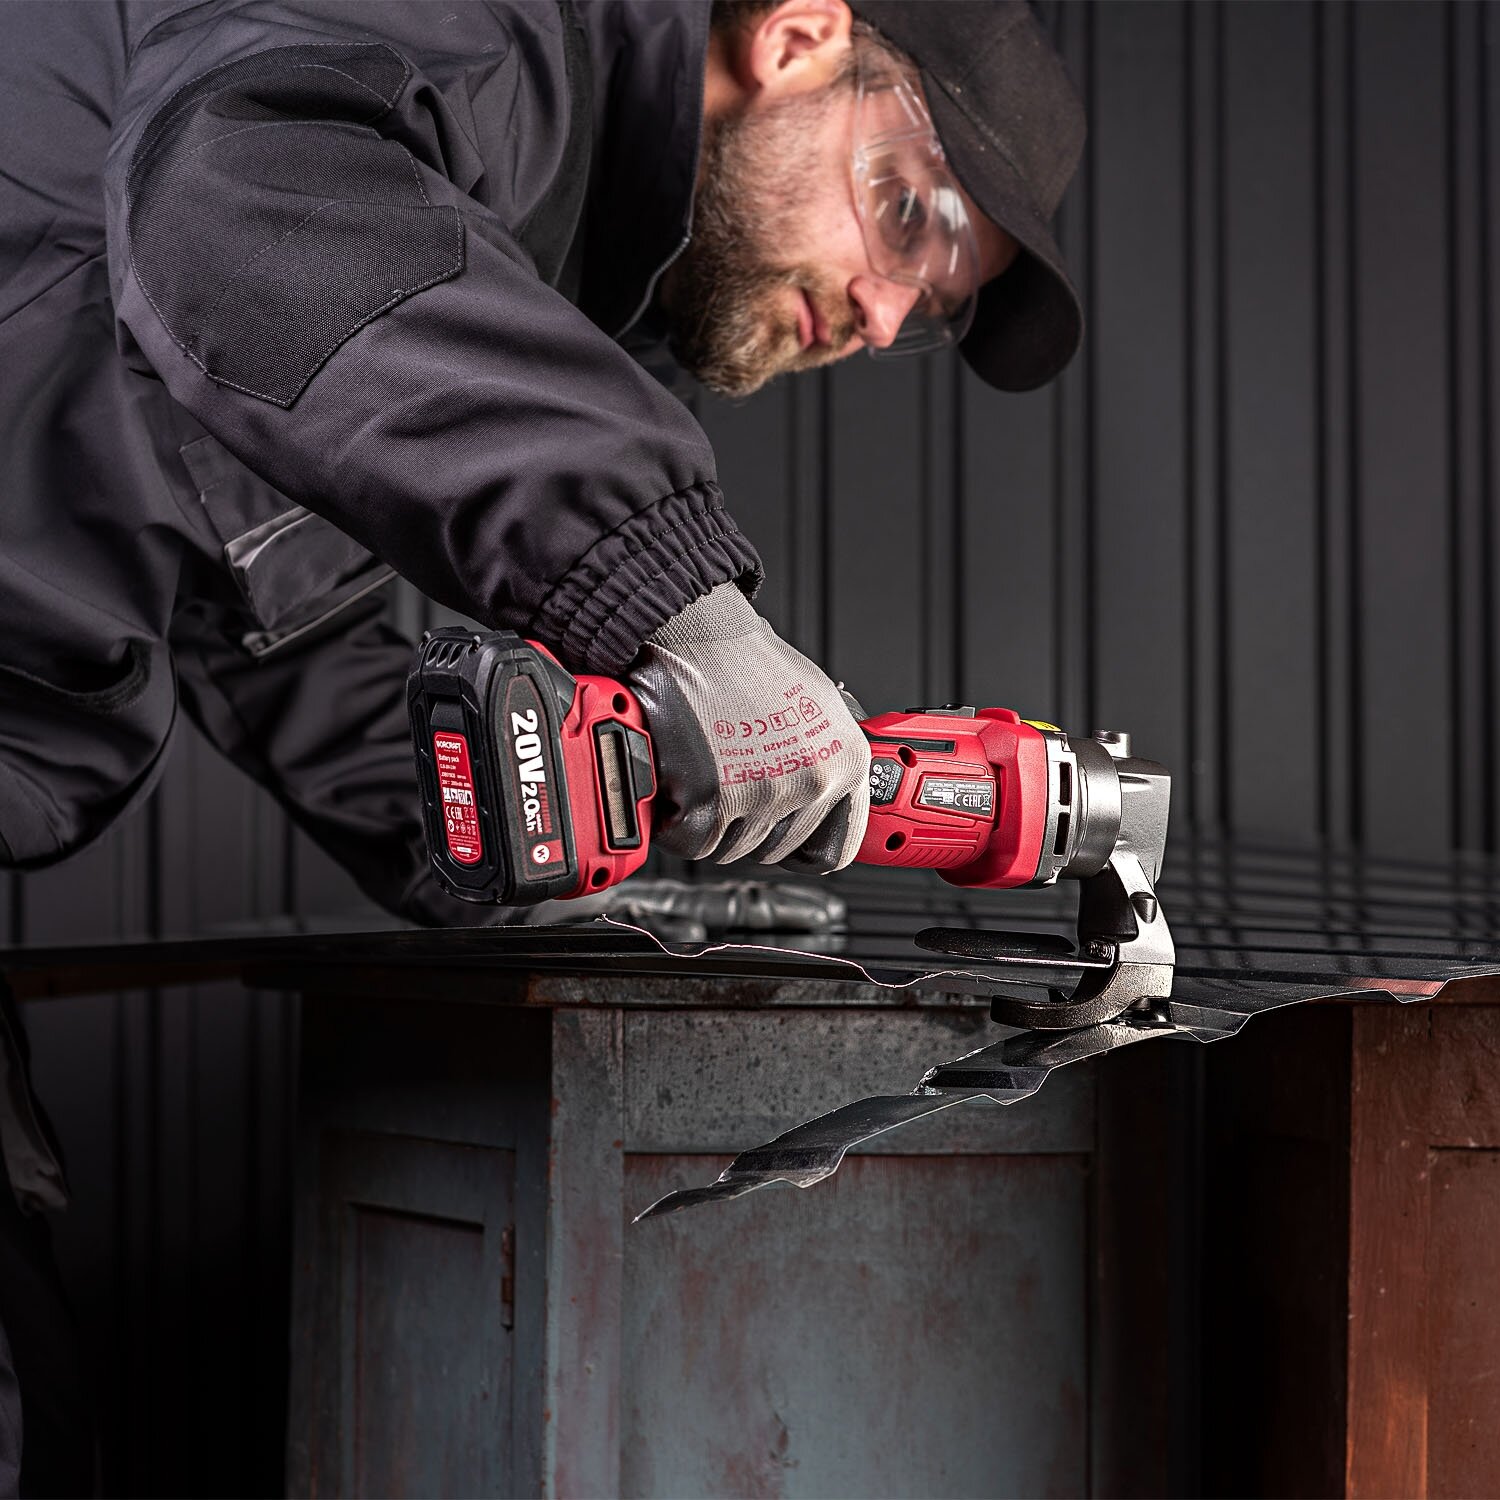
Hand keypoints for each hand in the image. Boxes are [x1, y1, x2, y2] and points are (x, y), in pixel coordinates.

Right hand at [626, 585, 870, 870]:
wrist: (699, 633)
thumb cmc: (747, 659)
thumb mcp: (815, 704)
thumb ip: (822, 758)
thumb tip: (819, 793)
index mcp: (845, 761)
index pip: (836, 847)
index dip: (800, 845)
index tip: (781, 839)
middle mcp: (812, 781)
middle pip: (772, 850)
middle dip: (743, 826)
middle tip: (724, 786)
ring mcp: (765, 793)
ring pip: (729, 849)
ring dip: (705, 823)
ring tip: (699, 773)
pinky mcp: (714, 800)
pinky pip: (691, 842)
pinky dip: (674, 822)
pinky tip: (676, 783)